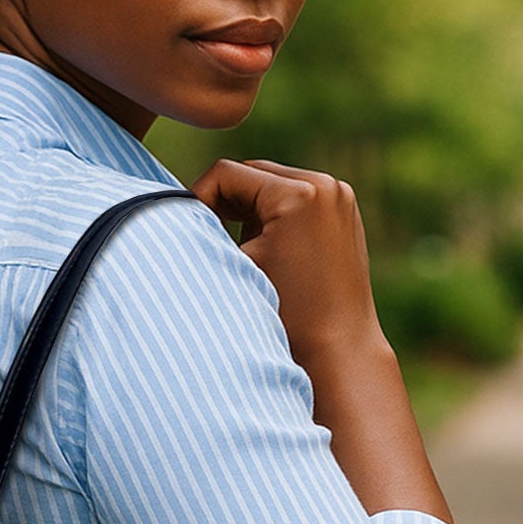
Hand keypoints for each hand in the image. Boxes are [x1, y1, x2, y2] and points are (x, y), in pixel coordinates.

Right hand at [188, 157, 386, 367]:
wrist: (338, 350)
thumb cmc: (284, 318)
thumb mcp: (237, 267)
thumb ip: (208, 229)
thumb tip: (177, 206)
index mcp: (297, 195)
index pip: (225, 174)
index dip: (197, 198)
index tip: (186, 228)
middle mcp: (324, 185)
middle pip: (250, 173)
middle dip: (225, 202)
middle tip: (210, 237)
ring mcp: (339, 194)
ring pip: (271, 183)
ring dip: (249, 207)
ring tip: (243, 249)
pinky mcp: (345, 208)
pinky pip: (296, 196)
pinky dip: (275, 214)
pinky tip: (269, 249)